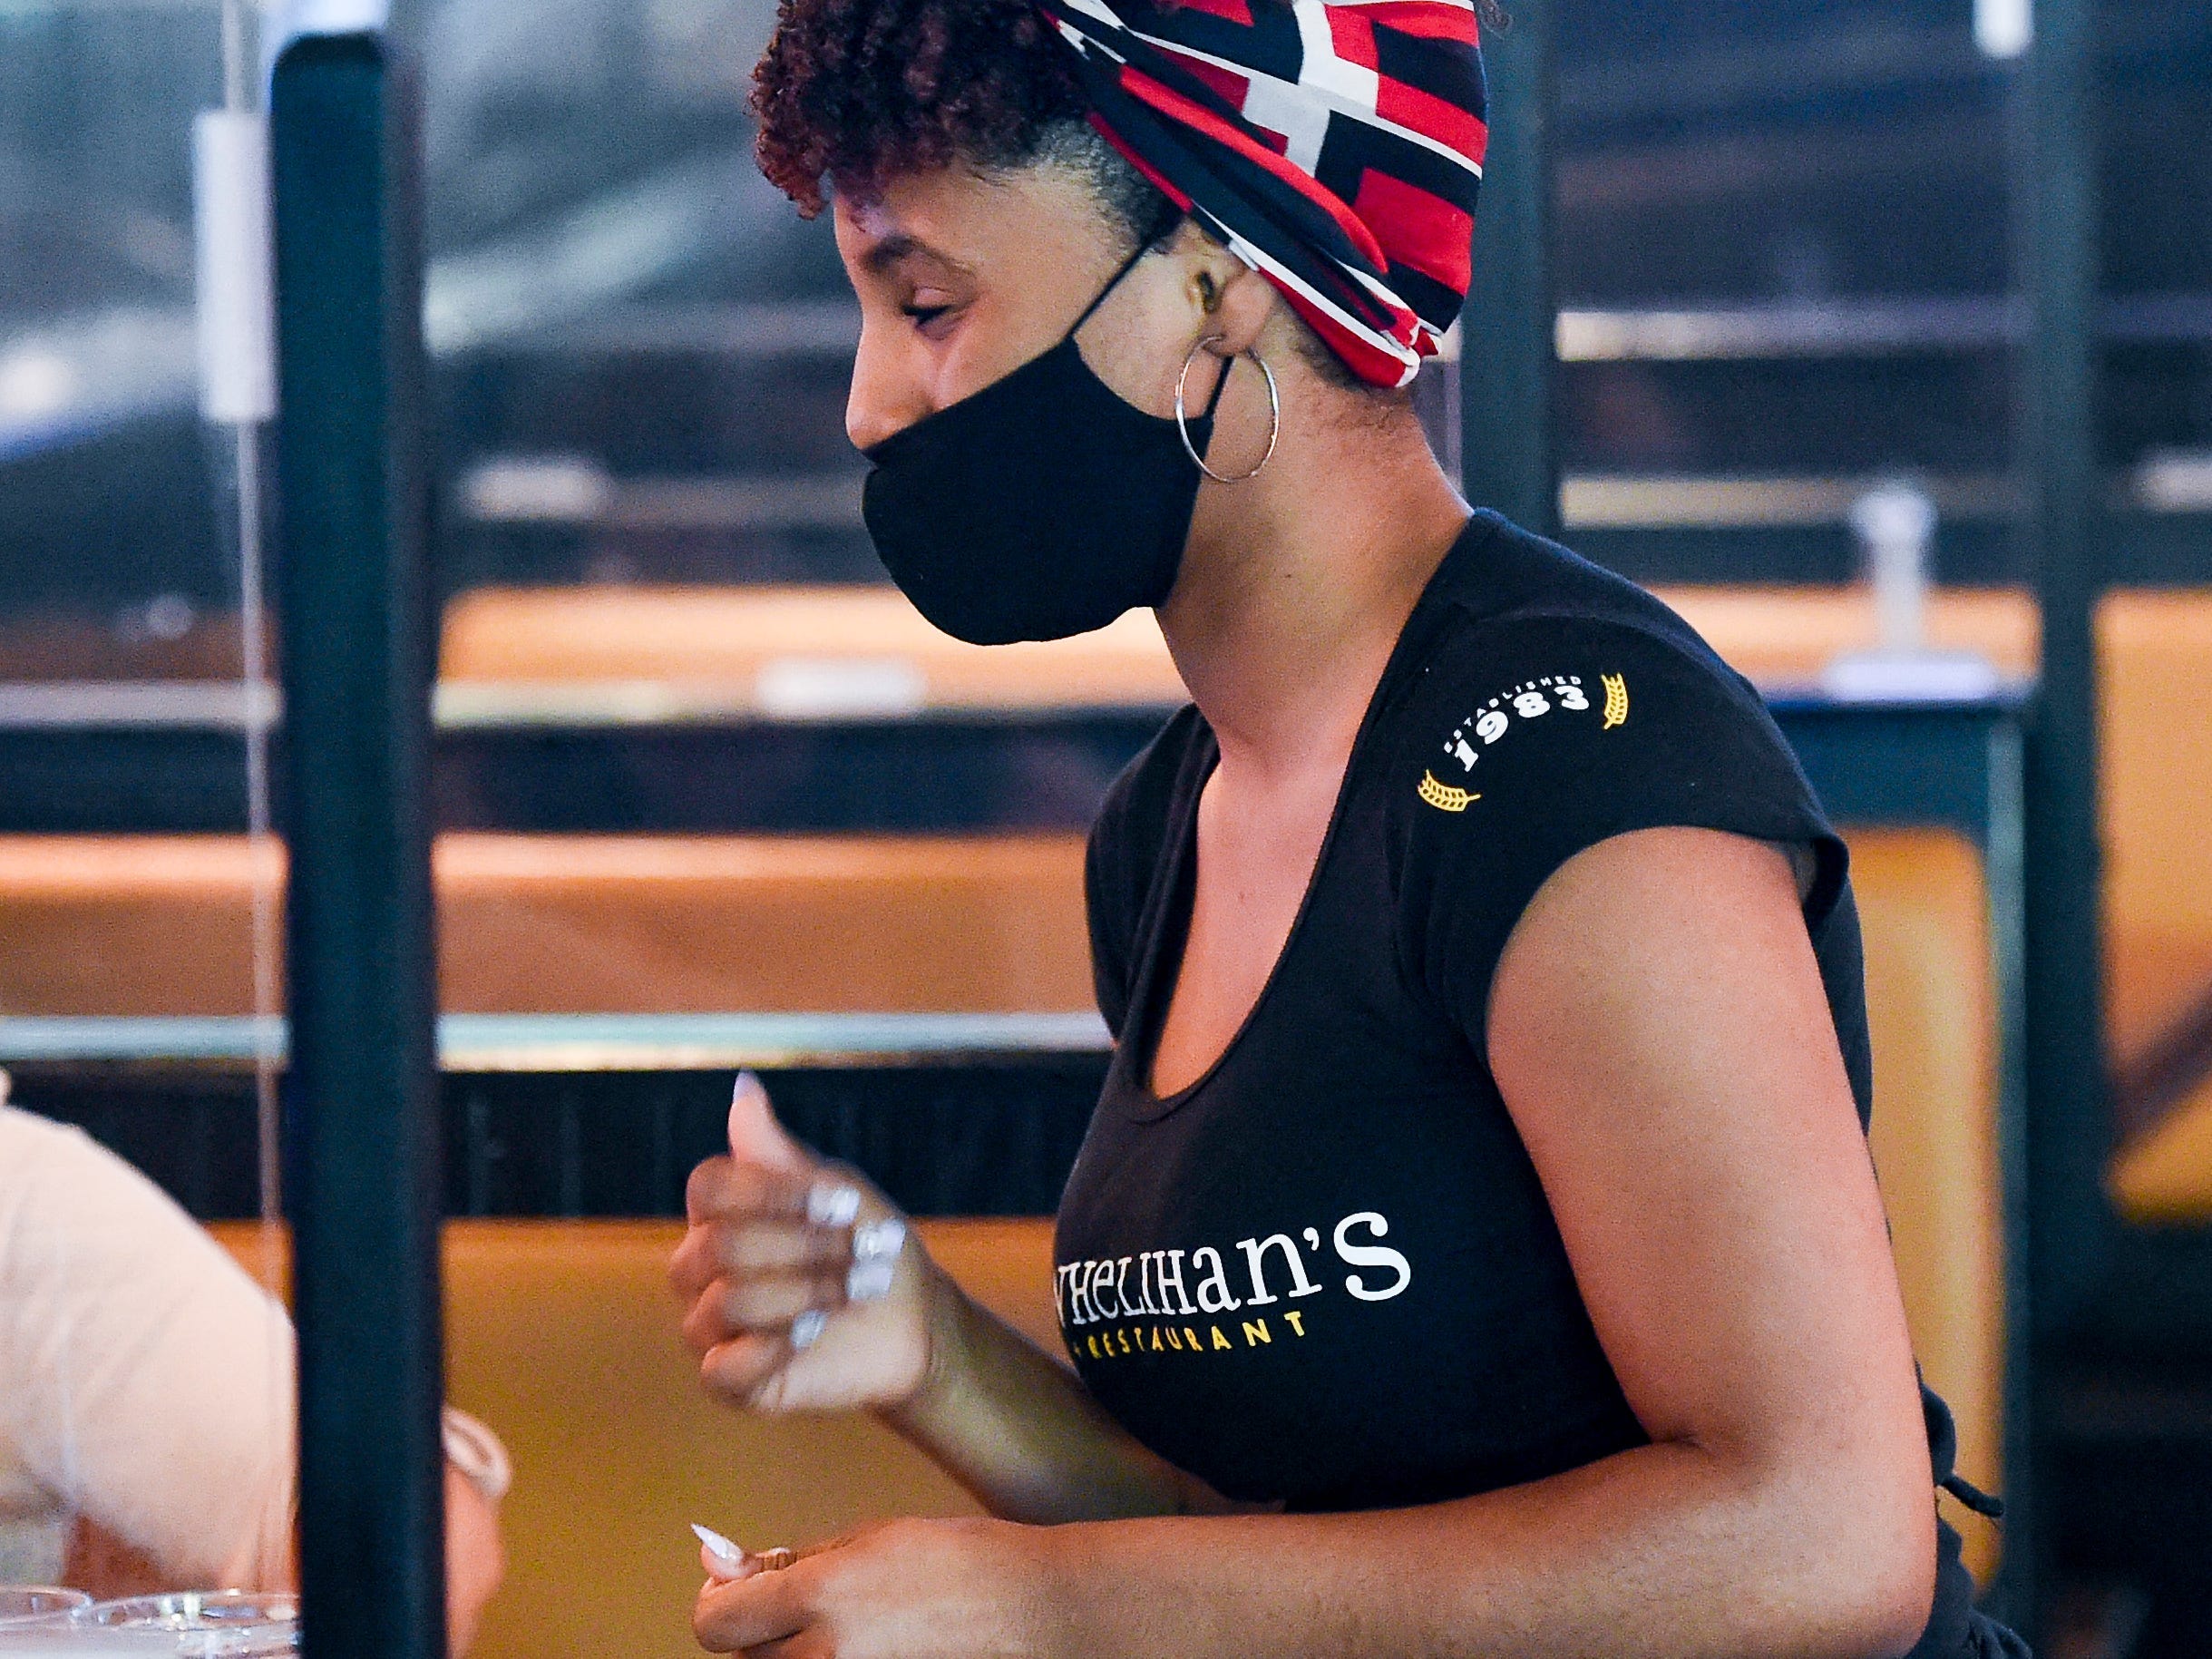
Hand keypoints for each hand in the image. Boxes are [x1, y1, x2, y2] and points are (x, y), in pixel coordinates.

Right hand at [671, 1074, 933, 1412]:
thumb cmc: (867, 1242)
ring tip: (852, 1291)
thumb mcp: (833, 1189)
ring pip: (725, 1304)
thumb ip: (777, 1150)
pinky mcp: (730, 1379)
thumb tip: (743, 1086)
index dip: (772, 1195)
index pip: (707, 1189)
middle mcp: (702, 1267)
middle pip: (719, 1247)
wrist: (913, 1317)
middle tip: (859, 1252)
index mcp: (720, 1213)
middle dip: (803, 1248)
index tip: (838, 1202)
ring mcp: (711, 1324)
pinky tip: (813, 1335)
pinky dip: (772, 1348)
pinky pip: (720, 1368)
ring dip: (804, 1294)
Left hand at [692, 1516, 1054, 1658]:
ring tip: (838, 1623)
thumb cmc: (958, 1561)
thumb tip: (724, 1565)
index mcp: (817, 1595)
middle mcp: (822, 1654)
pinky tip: (860, 1643)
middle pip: (740, 1657)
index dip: (719, 1600)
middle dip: (756, 1626)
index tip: (733, 1584)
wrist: (1025, 1611)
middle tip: (797, 1601)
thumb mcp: (867, 1538)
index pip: (714, 1623)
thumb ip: (791, 1560)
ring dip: (787, 1651)